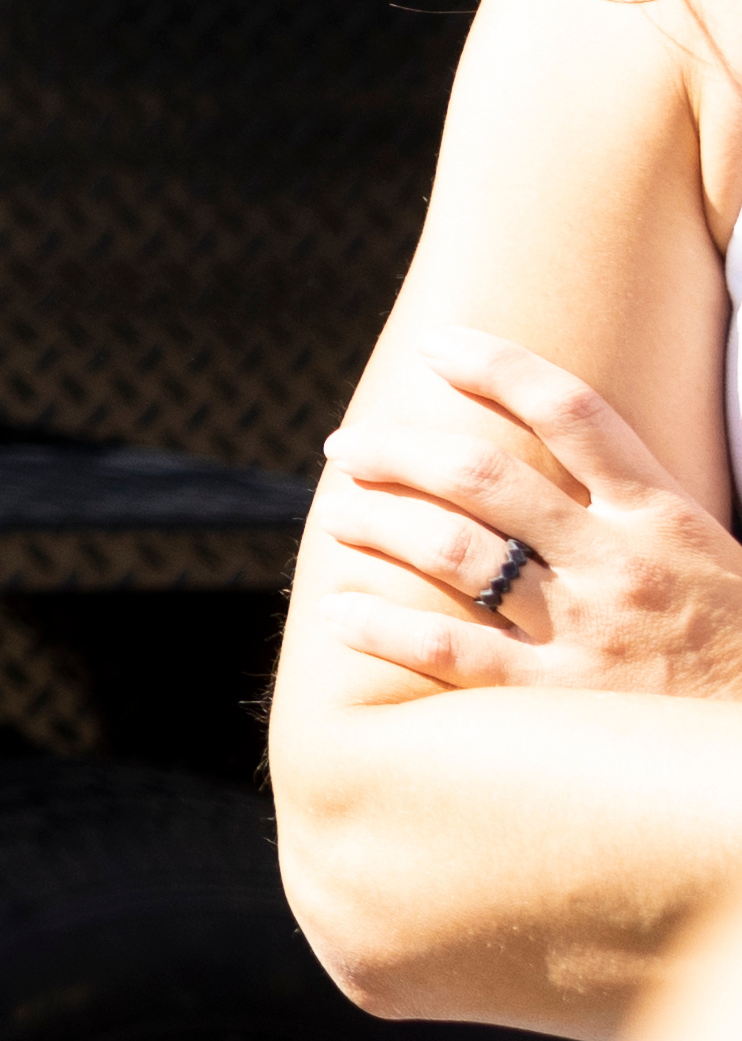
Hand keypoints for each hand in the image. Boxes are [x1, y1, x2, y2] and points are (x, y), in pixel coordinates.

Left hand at [314, 322, 741, 705]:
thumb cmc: (737, 640)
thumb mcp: (705, 551)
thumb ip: (634, 506)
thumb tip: (554, 452)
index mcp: (663, 515)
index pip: (573, 411)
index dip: (498, 365)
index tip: (436, 345)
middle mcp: (620, 561)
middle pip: (481, 475)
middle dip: (398, 449)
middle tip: (346, 446)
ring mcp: (588, 628)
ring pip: (452, 552)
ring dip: (378, 523)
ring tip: (339, 516)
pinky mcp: (561, 696)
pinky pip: (450, 651)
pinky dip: (384, 628)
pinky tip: (341, 613)